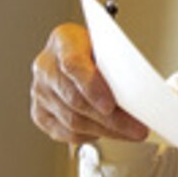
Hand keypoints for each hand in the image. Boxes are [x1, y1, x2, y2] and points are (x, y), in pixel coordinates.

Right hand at [30, 23, 148, 143]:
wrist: (79, 52)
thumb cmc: (99, 48)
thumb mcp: (111, 46)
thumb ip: (118, 65)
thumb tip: (138, 95)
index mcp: (64, 40)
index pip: (73, 64)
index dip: (92, 87)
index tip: (111, 105)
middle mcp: (46, 66)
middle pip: (75, 99)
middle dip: (110, 119)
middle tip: (136, 128)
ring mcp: (40, 90)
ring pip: (72, 120)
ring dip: (105, 131)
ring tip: (130, 133)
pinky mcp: (40, 112)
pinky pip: (64, 132)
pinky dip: (89, 136)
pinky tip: (108, 133)